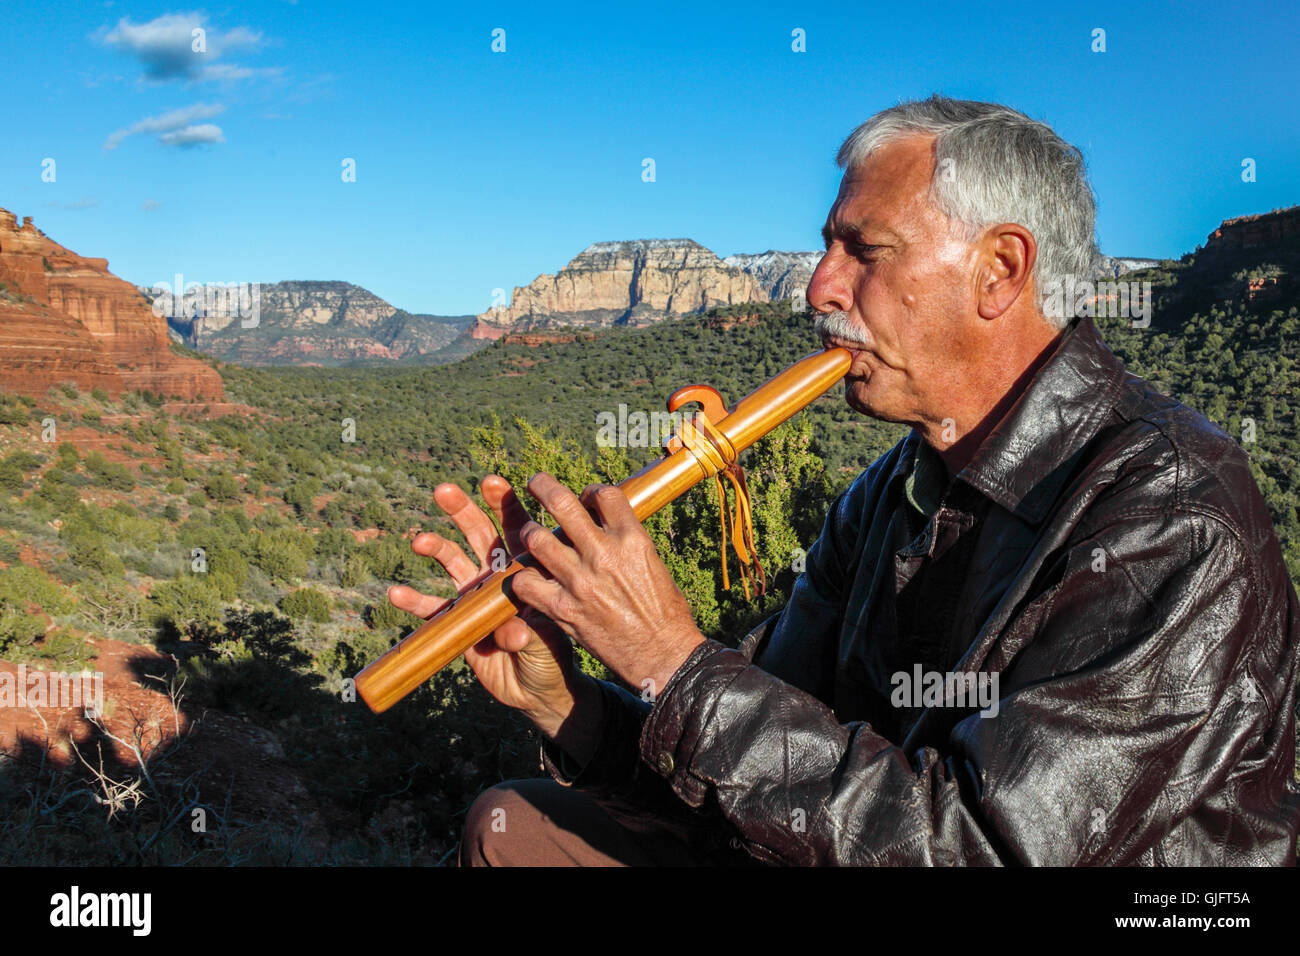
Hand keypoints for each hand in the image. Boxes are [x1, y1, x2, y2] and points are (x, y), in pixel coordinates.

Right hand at [387, 475, 586, 736]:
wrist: (536, 688)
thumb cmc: (552, 654)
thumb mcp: (547, 641)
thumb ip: (530, 632)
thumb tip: (513, 631)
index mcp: (525, 568)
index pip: (515, 527)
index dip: (503, 503)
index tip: (490, 481)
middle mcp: (497, 574)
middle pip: (477, 533)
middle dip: (461, 510)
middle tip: (443, 490)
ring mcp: (474, 594)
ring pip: (452, 562)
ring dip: (435, 548)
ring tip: (419, 541)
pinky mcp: (456, 621)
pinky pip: (433, 608)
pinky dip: (414, 601)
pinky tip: (396, 593)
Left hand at [511, 473, 705, 697]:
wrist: (663, 654)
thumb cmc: (665, 611)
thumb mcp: (652, 563)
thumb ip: (626, 539)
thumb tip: (606, 522)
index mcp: (632, 539)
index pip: (604, 494)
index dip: (591, 491)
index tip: (585, 497)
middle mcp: (604, 554)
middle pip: (563, 504)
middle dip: (544, 486)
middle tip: (536, 481)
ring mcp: (580, 581)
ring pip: (536, 538)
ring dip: (529, 532)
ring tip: (530, 533)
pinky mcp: (563, 609)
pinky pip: (526, 583)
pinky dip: (523, 578)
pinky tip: (528, 578)